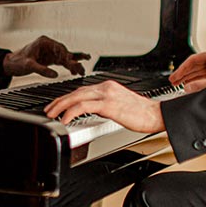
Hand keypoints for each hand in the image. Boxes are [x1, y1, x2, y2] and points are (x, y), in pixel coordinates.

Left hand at [2, 35, 90, 77]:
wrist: (10, 64)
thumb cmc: (17, 61)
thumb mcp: (29, 65)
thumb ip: (42, 69)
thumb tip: (54, 74)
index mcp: (44, 42)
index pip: (59, 48)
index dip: (65, 55)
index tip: (70, 62)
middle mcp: (49, 46)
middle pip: (65, 52)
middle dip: (73, 60)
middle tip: (80, 67)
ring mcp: (50, 53)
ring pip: (66, 57)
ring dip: (74, 63)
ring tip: (83, 69)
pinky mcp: (50, 59)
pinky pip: (63, 62)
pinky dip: (69, 66)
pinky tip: (76, 71)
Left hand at [44, 81, 164, 133]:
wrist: (157, 115)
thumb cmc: (142, 114)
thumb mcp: (120, 107)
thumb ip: (105, 106)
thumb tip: (92, 112)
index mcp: (108, 87)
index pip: (82, 90)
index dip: (67, 98)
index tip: (58, 105)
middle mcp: (106, 87)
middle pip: (76, 92)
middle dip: (59, 101)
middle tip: (49, 109)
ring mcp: (107, 95)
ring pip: (76, 97)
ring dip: (61, 106)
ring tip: (51, 114)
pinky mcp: (108, 105)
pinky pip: (84, 107)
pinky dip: (71, 112)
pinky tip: (65, 119)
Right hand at [168, 49, 205, 94]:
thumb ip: (200, 85)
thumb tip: (187, 88)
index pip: (192, 60)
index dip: (182, 69)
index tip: (175, 76)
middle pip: (193, 66)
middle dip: (183, 74)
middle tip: (173, 81)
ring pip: (197, 72)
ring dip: (187, 78)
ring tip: (177, 84)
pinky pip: (201, 77)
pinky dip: (194, 81)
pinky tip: (188, 86)